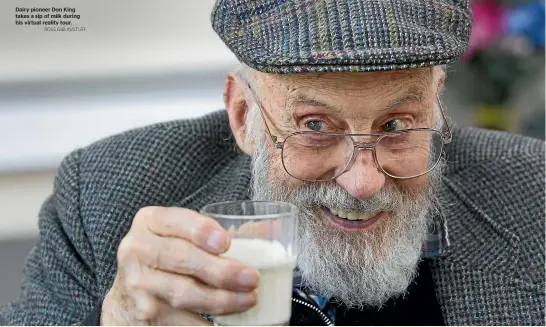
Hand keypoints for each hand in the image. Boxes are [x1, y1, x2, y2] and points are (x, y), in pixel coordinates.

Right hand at [100, 207, 259, 324]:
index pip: (175, 221)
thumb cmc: (167, 256)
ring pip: (184, 293)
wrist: (129, 292)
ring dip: (222, 300)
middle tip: (252, 278)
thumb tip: (271, 229)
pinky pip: (181, 322)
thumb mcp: (180, 234)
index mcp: (150, 222)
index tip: (227, 242)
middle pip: (182, 259)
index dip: (201, 231)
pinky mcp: (144, 314)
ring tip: (248, 300)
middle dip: (222, 271)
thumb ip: (217, 231)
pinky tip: (229, 323)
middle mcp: (137, 250)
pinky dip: (208, 324)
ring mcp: (138, 284)